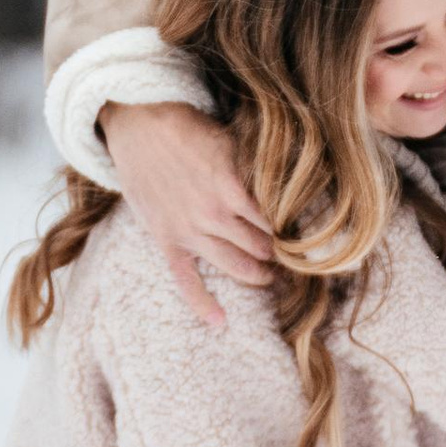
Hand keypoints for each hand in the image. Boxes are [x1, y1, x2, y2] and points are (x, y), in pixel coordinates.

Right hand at [101, 101, 273, 324]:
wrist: (136, 124)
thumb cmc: (188, 127)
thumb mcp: (230, 139)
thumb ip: (255, 168)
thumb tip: (290, 184)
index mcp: (234, 188)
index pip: (277, 220)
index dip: (295, 228)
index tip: (309, 233)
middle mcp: (214, 214)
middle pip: (261, 245)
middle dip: (281, 252)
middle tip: (295, 256)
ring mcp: (189, 231)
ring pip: (235, 265)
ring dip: (259, 274)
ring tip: (273, 276)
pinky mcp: (167, 241)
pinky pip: (186, 281)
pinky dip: (203, 304)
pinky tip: (220, 321)